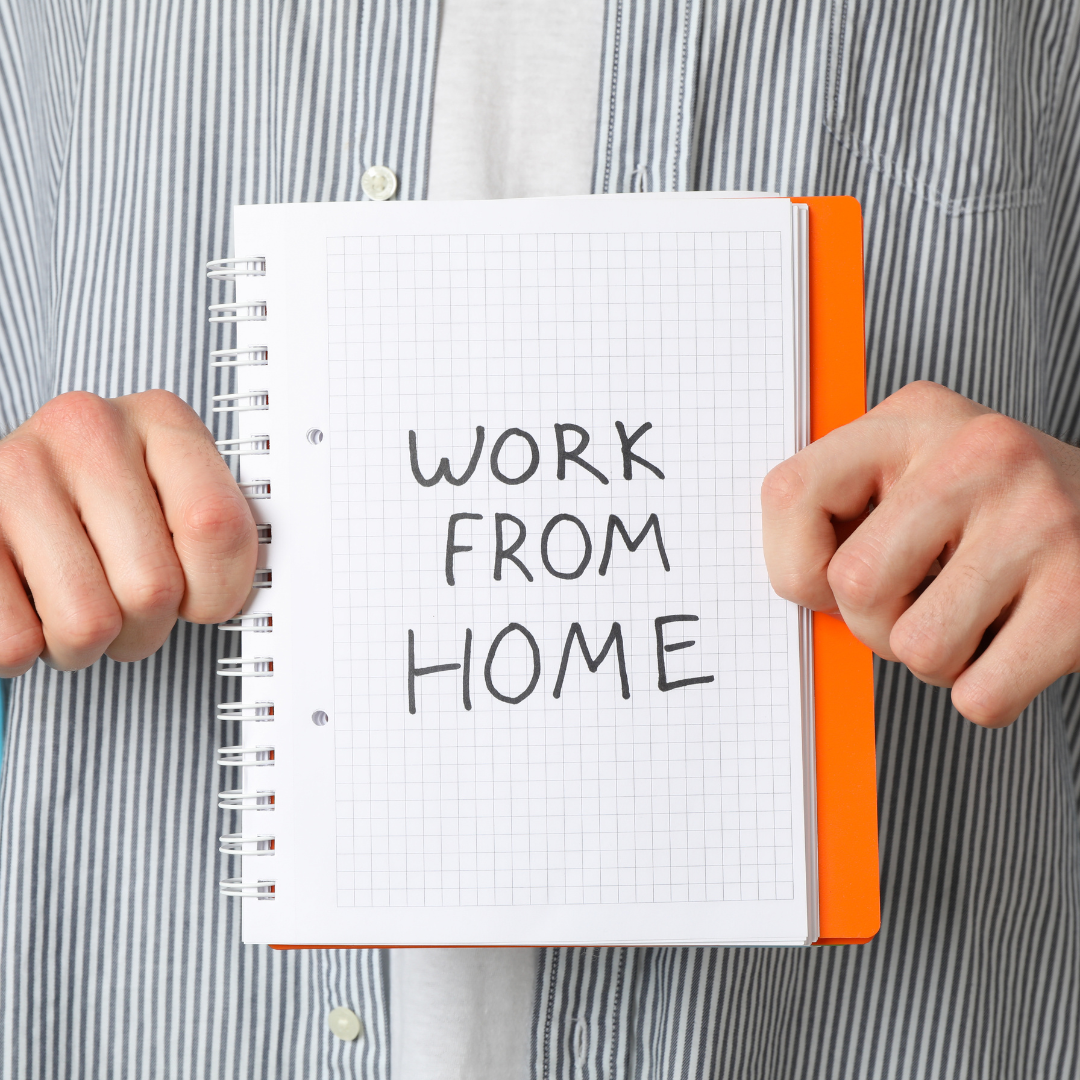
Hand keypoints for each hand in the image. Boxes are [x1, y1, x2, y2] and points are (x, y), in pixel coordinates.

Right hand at [0, 390, 256, 673]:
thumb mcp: (176, 499)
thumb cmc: (108, 508)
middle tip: (129, 609)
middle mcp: (86, 428)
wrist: (9, 492)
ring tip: (77, 606)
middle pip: (154, 587)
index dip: (217, 590)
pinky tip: (31, 605)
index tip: (203, 595)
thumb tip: (253, 599)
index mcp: (161, 418)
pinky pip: (15, 640)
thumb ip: (219, 535)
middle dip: (147, 627)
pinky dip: (27, 650)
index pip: (217, 527)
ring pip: (88, 623)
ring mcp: (14, 471)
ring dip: (87, 644)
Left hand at [761, 381, 1079, 727]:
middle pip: (854, 584)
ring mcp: (1037, 520)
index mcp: (916, 418)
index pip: (790, 494)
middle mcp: (979, 453)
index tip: (828, 579)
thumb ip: (849, 511)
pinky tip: (1013, 644)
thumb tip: (798, 587)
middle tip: (917, 606)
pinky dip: (986, 694)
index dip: (795, 563)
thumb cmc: (1001, 511)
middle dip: (873, 624)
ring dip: (934, 660)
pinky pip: (980, 695)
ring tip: (972, 620)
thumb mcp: (919, 475)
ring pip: (915, 647)